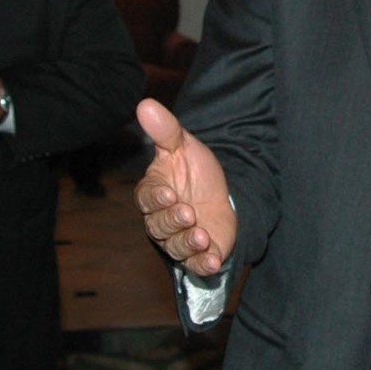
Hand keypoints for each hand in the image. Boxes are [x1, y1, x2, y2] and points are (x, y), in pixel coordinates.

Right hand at [136, 99, 236, 274]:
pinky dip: (202, 265)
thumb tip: (145, 104)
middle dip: (173, 220)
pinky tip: (212, 260)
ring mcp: (180, 240)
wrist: (225, 196)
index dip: (156, 198)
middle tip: (188, 213)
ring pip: (176, 246)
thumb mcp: (184, 146)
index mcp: (155, 193)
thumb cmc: (196, 172)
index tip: (168, 194)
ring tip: (202, 235)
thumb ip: (165, 130)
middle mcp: (162, 220)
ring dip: (188, 242)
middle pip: (159, 225)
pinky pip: (195, 265)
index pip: (147, 198)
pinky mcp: (199, 255)